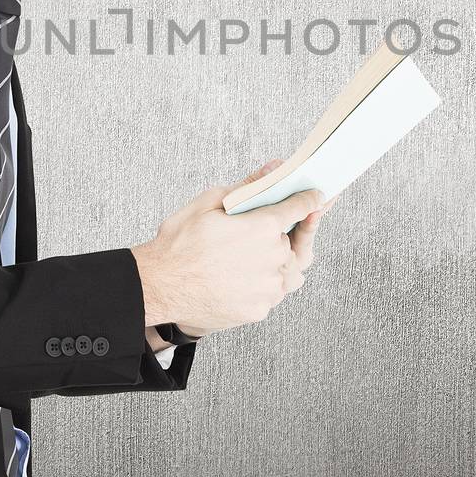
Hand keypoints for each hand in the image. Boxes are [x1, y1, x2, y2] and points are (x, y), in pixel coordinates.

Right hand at [132, 158, 324, 334]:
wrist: (159, 286)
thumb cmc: (179, 243)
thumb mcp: (210, 202)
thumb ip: (248, 186)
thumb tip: (273, 168)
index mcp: (263, 226)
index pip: (299, 208)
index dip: (308, 201)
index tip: (316, 199)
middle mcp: (273, 257)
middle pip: (291, 242)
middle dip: (281, 236)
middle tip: (260, 236)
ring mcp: (268, 287)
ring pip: (287, 271)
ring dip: (276, 263)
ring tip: (251, 258)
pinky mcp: (259, 309)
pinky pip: (272, 294)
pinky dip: (262, 285)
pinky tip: (240, 278)